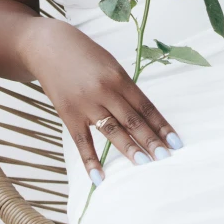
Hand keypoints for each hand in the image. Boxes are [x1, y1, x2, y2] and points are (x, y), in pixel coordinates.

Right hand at [20, 18, 183, 185]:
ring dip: (129, 149)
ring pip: (112, 131)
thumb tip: (140, 113)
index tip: (175, 141)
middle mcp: (104, 91)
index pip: (145, 106)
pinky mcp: (68, 114)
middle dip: (151, 140)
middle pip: (132, 120)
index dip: (161, 125)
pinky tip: (99, 177)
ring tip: (145, 165)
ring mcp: (85, 104)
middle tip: (166, 157)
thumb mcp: (110, 63)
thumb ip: (123, 87)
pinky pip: (82, 141)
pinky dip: (91, 161)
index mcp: (118, 76)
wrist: (49, 46)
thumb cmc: (84, 53)